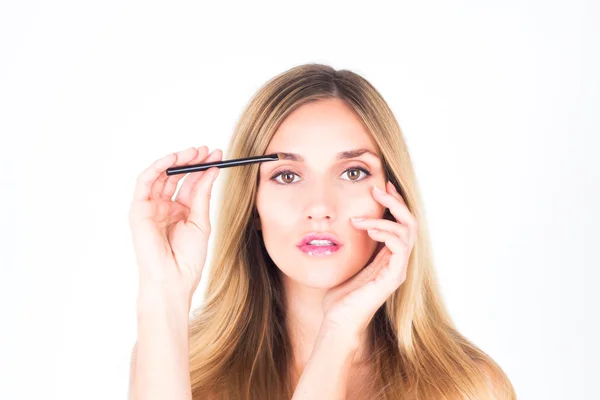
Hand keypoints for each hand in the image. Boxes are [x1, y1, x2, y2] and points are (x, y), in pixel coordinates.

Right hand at [128, 146, 221, 308]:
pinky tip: (173, 159)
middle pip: (177, 176)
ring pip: (161, 175)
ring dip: (177, 160)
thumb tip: (212, 170)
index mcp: (181, 211)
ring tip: (194, 152)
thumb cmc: (188, 258)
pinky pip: (145, 182)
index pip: (191, 182)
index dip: (204, 167)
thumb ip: (202, 195)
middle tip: (207, 150)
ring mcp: (151, 207)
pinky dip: (157, 167)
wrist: (173, 279)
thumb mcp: (201, 221)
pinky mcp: (139, 209)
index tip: (219, 155)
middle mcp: (165, 206)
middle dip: (192, 160)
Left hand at [321, 181, 417, 337]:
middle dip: (395, 202)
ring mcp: (398, 269)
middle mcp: (398, 261)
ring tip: (360, 219)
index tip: (382, 186)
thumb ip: (354, 243)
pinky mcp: (394, 277)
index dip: (394, 203)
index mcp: (389, 256)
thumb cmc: (341, 295)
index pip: (401, 223)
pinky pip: (399, 246)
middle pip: (410, 223)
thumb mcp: (348, 261)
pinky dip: (385, 232)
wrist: (339, 321)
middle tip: (378, 190)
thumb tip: (346, 221)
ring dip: (384, 217)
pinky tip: (368, 230)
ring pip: (407, 231)